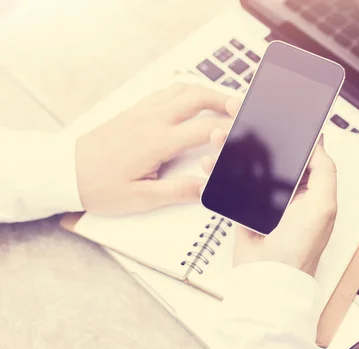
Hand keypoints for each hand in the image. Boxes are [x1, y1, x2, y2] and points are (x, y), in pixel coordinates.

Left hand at [76, 83, 238, 214]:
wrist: (64, 171)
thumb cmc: (99, 187)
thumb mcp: (139, 198)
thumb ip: (176, 191)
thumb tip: (204, 188)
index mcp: (157, 142)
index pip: (204, 129)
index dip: (228, 130)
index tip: (244, 132)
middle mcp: (152, 120)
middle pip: (195, 97)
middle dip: (223, 98)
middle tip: (241, 106)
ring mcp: (141, 112)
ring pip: (181, 89)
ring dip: (206, 91)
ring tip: (223, 100)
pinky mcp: (133, 111)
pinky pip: (165, 92)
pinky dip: (185, 91)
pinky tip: (191, 101)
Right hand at [203, 123, 337, 277]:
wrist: (268, 277)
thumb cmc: (300, 248)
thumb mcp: (323, 206)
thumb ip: (325, 172)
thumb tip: (319, 143)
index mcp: (311, 189)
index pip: (301, 152)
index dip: (288, 131)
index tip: (274, 112)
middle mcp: (288, 192)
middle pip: (271, 154)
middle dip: (254, 134)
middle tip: (239, 115)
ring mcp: (265, 199)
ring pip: (248, 165)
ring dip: (233, 148)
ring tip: (220, 136)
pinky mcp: (244, 208)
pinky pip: (232, 183)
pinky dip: (220, 171)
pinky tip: (212, 162)